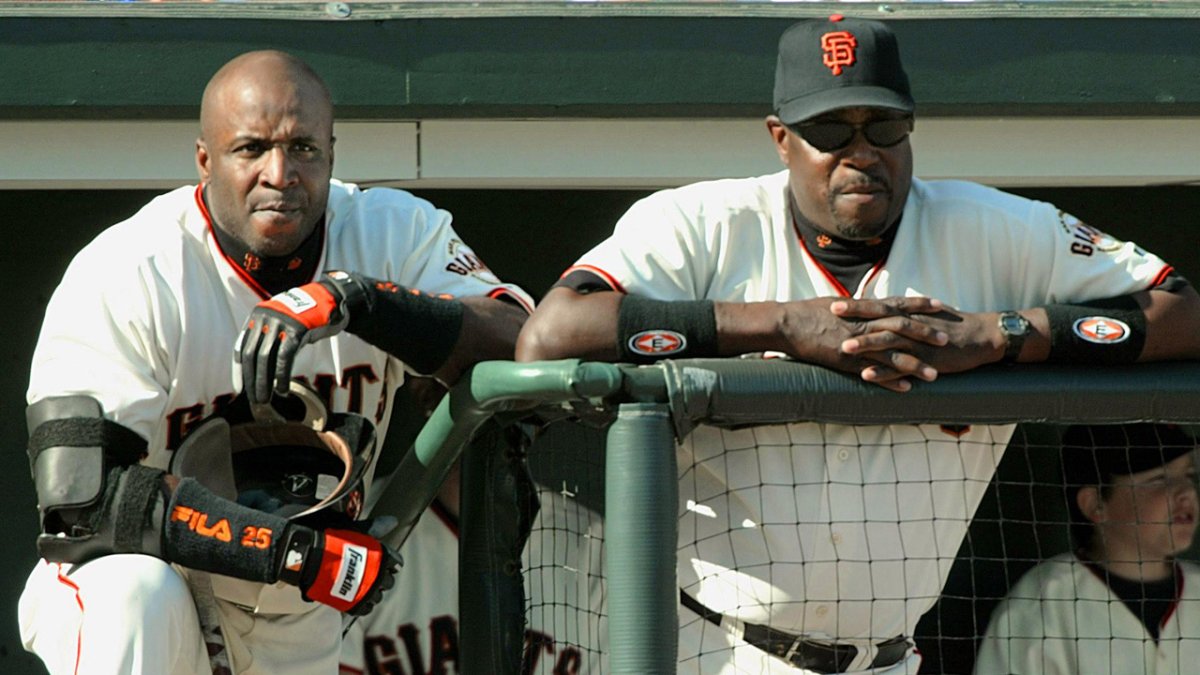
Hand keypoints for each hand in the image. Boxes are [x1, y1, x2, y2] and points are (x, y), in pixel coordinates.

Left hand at [236, 272, 366, 404]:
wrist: (331, 299)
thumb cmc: (307, 317)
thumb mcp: (283, 324)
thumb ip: (270, 339)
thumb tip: (259, 371)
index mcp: (257, 316)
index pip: (241, 346)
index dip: (239, 370)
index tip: (240, 388)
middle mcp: (265, 317)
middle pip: (252, 354)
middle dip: (252, 380)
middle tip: (256, 399)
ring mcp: (280, 322)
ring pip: (265, 358)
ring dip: (264, 382)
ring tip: (266, 399)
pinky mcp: (297, 330)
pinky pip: (284, 358)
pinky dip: (281, 376)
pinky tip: (282, 389)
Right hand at [282, 520, 401, 615]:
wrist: (312, 560)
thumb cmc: (334, 542)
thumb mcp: (358, 530)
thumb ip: (377, 527)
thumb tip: (393, 521)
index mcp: (383, 557)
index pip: (396, 563)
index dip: (390, 563)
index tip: (383, 563)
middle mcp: (380, 576)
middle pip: (388, 582)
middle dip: (381, 578)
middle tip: (370, 575)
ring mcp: (369, 592)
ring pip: (378, 596)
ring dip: (372, 592)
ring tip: (360, 587)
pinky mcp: (356, 604)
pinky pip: (367, 608)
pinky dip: (362, 604)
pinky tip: (355, 598)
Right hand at [774, 296, 949, 392]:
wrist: (786, 324)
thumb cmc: (806, 311)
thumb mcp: (835, 303)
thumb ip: (856, 307)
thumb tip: (868, 304)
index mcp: (862, 309)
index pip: (898, 304)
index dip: (920, 305)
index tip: (940, 305)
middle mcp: (863, 325)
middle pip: (902, 328)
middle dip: (926, 335)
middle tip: (947, 341)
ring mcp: (856, 344)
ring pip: (892, 354)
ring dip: (915, 365)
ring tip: (935, 374)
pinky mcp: (845, 361)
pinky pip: (872, 372)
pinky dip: (890, 381)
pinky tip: (906, 389)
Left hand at [835, 300, 1002, 388]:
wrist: (979, 336)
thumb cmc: (949, 324)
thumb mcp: (923, 314)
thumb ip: (901, 312)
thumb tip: (880, 309)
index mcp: (908, 314)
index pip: (877, 306)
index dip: (855, 306)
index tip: (832, 303)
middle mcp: (910, 325)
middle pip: (878, 319)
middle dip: (854, 319)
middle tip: (830, 317)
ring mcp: (918, 343)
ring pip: (888, 342)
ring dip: (866, 345)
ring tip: (844, 347)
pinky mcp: (925, 361)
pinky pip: (901, 367)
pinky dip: (883, 372)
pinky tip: (866, 375)